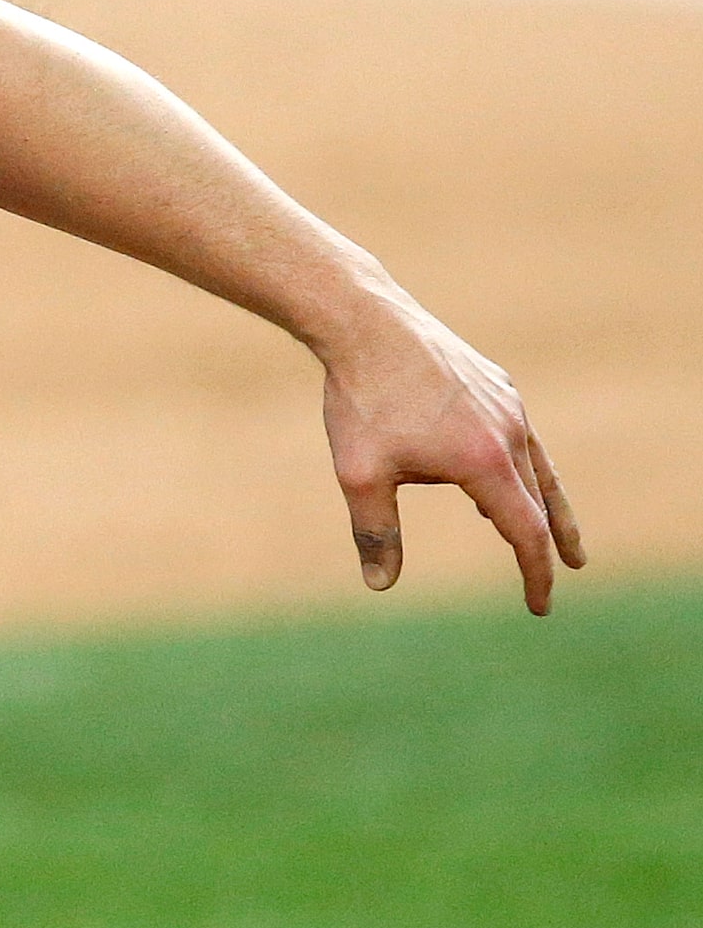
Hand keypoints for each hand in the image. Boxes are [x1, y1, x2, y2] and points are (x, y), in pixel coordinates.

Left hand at [318, 295, 584, 613]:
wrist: (365, 321)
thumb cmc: (361, 399)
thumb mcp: (360, 473)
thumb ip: (375, 531)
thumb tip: (380, 585)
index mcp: (485, 462)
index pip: (525, 532)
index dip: (535, 573)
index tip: (539, 605)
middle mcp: (509, 432)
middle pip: (539, 500)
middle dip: (551, 540)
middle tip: (567, 567)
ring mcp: (506, 403)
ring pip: (535, 463)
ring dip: (545, 500)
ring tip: (552, 530)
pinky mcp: (494, 382)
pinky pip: (517, 433)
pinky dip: (519, 461)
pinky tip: (499, 469)